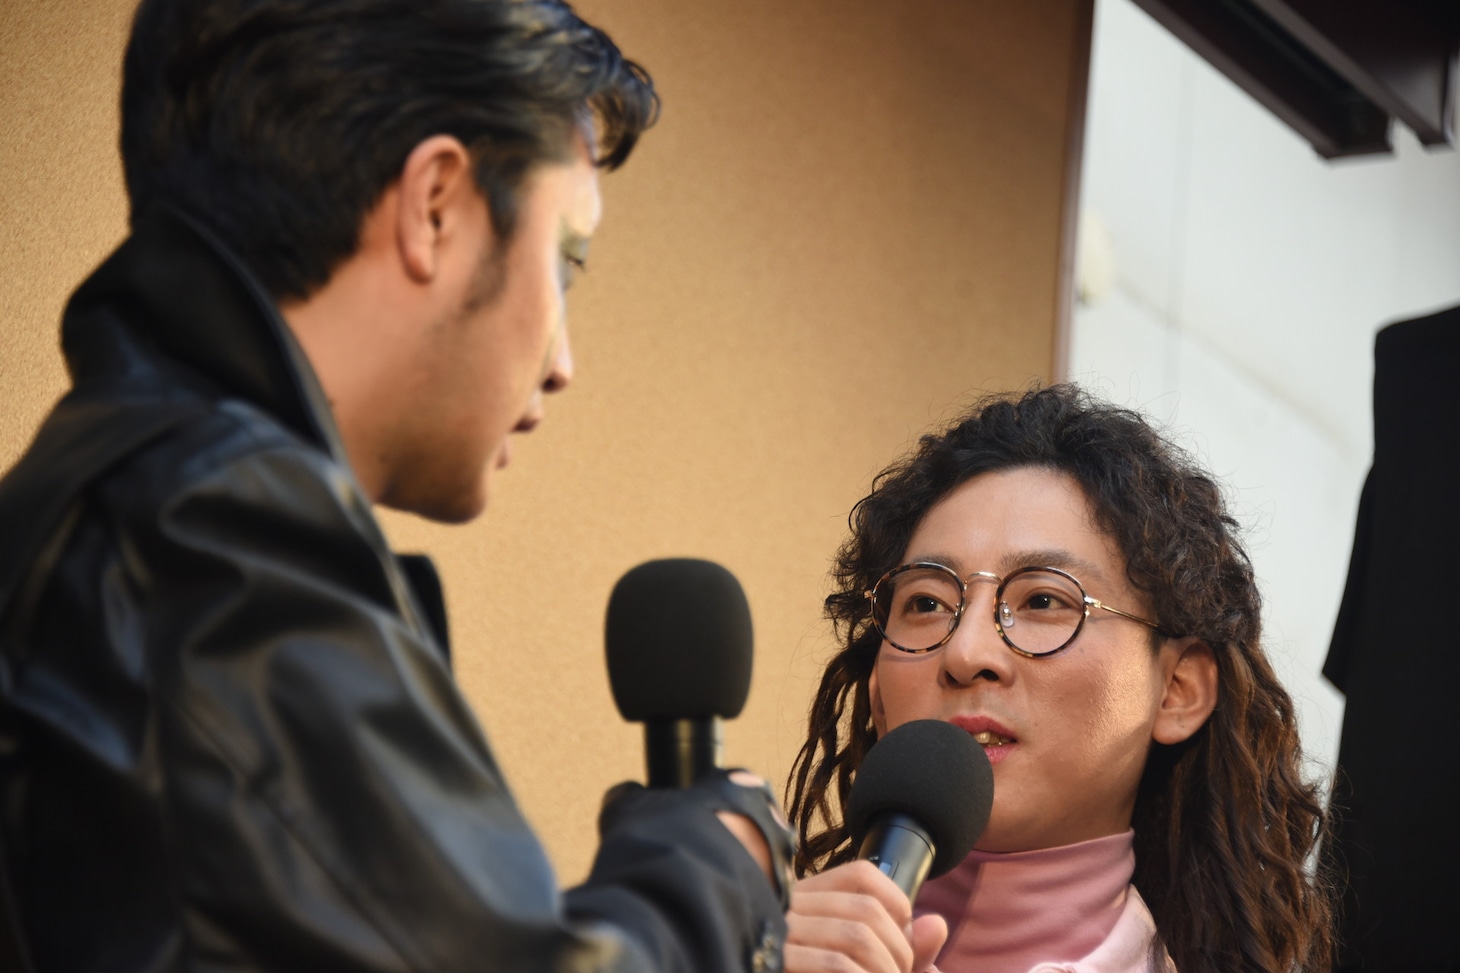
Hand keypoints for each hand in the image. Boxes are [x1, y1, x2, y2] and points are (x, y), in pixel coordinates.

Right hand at [785, 860, 947, 972]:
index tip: (903, 943)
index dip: (897, 904)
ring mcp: (779, 935)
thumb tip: (937, 923)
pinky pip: (836, 964)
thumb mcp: (870, 971)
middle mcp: (789, 909)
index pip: (862, 876)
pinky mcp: (778, 962)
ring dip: (888, 970)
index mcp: (807, 901)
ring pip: (857, 935)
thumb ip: (906, 954)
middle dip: (900, 951)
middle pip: (867, 908)